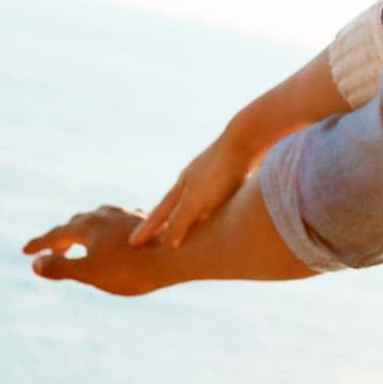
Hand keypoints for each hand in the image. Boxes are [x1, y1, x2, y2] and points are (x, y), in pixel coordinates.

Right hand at [24, 206, 166, 295]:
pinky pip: (115, 223)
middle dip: (60, 238)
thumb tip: (35, 264)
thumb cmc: (131, 270)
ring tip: (78, 244)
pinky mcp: (143, 220)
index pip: (56, 234)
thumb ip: (61, 268)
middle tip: (49, 253)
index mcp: (88, 226)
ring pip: (97, 220)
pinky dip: (104, 231)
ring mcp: (125, 215)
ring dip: (82, 232)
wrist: (177, 256)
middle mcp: (105, 215)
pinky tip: (113, 237)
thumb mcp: (90, 273)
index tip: (25, 251)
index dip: (38, 244)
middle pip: (75, 224)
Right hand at [128, 129, 263, 248]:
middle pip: (178, 205)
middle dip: (167, 221)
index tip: (132, 243)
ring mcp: (216, 176)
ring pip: (201, 201)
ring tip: (189, 229)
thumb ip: (180, 221)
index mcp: (183, 185)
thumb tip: (167, 244)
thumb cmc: (221, 171)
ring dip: (194, 216)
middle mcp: (196, 180)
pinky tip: (225, 214)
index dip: (147, 229)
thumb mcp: (196, 199)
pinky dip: (217, 209)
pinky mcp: (238, 176)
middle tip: (156, 236)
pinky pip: (223, 198)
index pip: (160, 212)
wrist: (251, 139)